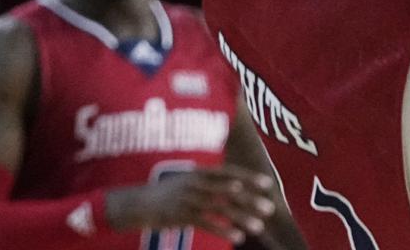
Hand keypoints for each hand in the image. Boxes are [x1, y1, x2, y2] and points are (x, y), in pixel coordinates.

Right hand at [105, 165, 285, 240]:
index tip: (268, 184)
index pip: (230, 172)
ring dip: (242, 218)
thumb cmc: (168, 192)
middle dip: (252, 200)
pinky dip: (224, 230)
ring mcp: (190, 199)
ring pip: (222, 209)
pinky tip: (238, 238)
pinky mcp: (183, 216)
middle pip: (230, 191)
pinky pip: (208, 223)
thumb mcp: (187, 179)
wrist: (139, 203)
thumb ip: (209, 181)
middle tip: (270, 209)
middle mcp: (197, 183)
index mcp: (200, 172)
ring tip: (258, 226)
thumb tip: (235, 184)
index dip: (250, 178)